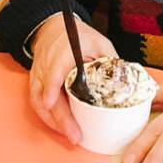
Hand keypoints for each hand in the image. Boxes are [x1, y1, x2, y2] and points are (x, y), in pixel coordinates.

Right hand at [28, 12, 116, 144]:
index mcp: (63, 51)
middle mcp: (47, 63)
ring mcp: (39, 73)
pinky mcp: (36, 81)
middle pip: (47, 92)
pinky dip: (46, 117)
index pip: (54, 69)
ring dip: (52, 120)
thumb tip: (126, 85)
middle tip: (75, 136)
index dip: (51, 86)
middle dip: (60, 117)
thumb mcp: (100, 43)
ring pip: (38, 100)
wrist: (53, 27)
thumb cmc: (79, 36)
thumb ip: (111, 61)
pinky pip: (36, 101)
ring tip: (69, 135)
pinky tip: (59, 127)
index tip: (50, 102)